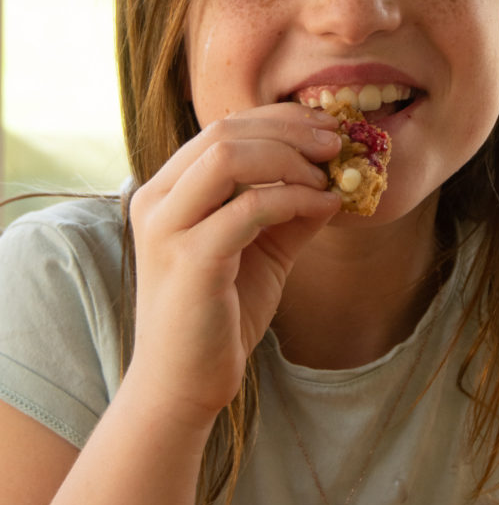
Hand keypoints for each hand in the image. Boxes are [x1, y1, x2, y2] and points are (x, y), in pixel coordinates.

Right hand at [126, 104, 341, 428]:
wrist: (184, 385)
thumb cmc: (219, 316)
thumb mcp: (263, 250)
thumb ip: (290, 211)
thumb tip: (336, 179)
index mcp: (167, 191)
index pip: (221, 129)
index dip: (278, 119)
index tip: (326, 128)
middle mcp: (156, 200)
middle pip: (224, 132)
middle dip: (289, 130)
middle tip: (337, 144)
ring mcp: (167, 228)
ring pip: (227, 157)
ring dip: (289, 158)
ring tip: (329, 176)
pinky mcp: (189, 260)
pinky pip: (248, 209)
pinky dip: (293, 199)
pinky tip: (323, 207)